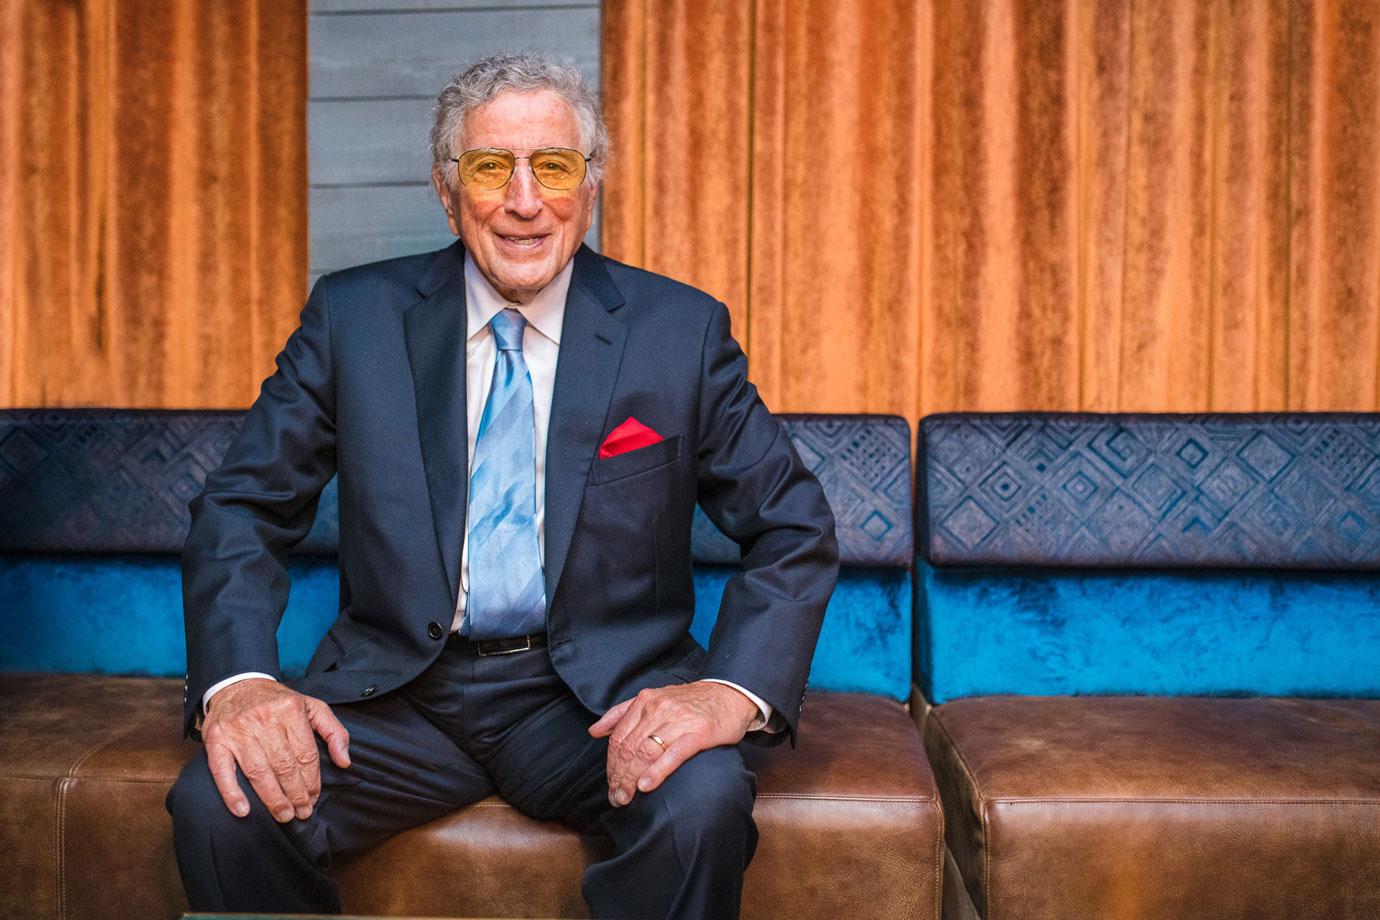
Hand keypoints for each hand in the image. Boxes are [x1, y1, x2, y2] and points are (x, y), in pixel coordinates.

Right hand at [201, 678, 349, 822]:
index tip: (314, 798)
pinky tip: (243, 810)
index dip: (312, 781)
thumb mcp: (312, 707)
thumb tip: (344, 761)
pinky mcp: (216, 740)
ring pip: (258, 772)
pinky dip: (232, 793)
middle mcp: (264, 719)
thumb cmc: (277, 701)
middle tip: (301, 812)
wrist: (237, 685)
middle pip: (284, 766)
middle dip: (295, 794)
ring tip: (283, 815)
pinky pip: (222, 771)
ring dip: (272, 799)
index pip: (305, 754)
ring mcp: (238, 730)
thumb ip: (334, 731)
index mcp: (290, 710)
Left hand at [589, 680, 758, 806]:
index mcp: (645, 701)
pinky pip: (673, 754)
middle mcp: (659, 708)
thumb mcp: (653, 699)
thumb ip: (622, 713)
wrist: (729, 695)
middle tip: (616, 797)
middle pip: (629, 748)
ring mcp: (679, 720)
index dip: (611, 764)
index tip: (610, 784)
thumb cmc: (690, 702)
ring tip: (626, 797)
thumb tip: (594, 731)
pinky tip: (646, 785)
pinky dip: (656, 772)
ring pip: (646, 752)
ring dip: (631, 779)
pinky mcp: (699, 733)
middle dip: (619, 777)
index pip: (619, 737)